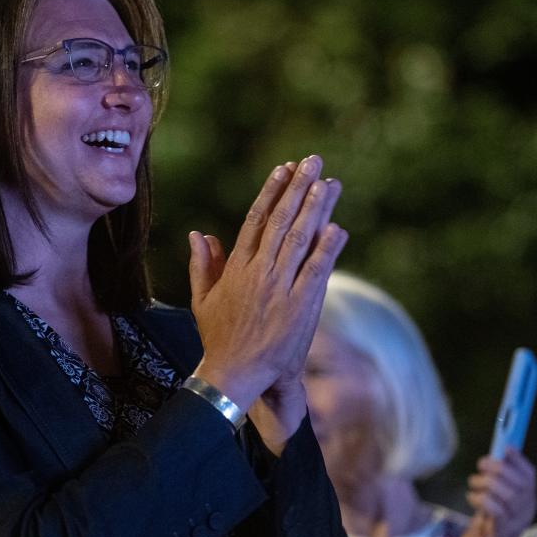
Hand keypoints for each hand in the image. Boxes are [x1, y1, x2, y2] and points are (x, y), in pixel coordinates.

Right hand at [187, 156, 346, 418]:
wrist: (233, 374)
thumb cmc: (218, 339)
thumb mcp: (203, 300)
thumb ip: (202, 265)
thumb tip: (198, 234)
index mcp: (236, 267)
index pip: (256, 220)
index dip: (272, 192)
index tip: (284, 169)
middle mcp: (258, 271)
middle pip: (281, 221)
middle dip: (298, 188)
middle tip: (313, 162)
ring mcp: (279, 287)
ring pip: (300, 239)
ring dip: (316, 208)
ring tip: (329, 183)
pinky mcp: (300, 306)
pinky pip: (317, 270)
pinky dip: (327, 248)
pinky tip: (338, 226)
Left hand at [465, 449, 536, 536]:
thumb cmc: (496, 509)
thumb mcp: (501, 490)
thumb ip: (502, 473)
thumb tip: (502, 450)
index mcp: (529, 494)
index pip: (530, 474)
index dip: (518, 459)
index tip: (505, 448)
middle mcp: (528, 506)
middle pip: (519, 484)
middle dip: (498, 469)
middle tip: (482, 464)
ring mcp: (518, 519)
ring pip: (508, 495)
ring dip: (487, 484)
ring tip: (474, 482)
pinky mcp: (503, 530)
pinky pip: (496, 511)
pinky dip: (481, 500)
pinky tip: (473, 496)